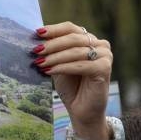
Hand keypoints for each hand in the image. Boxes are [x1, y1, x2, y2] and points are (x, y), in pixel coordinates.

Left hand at [34, 22, 112, 138]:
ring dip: (55, 57)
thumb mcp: (59, 65)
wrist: (82, 111)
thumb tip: (36, 38)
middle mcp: (100, 45)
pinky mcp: (104, 68)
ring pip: (76, 51)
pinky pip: (81, 64)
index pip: (70, 28)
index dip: (53, 30)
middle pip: (73, 38)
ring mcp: (105, 56)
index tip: (37, 33)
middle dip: (52, 45)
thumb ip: (53, 51)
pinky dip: (64, 67)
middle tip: (35, 50)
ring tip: (40, 62)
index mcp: (89, 40)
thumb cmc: (71, 88)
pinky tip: (50, 71)